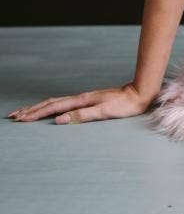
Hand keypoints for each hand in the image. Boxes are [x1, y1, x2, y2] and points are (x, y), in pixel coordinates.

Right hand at [8, 82, 152, 124]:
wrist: (140, 93)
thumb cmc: (125, 105)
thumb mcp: (104, 112)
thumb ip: (82, 116)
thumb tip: (59, 120)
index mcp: (81, 101)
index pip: (53, 107)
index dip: (35, 114)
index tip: (19, 119)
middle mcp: (80, 98)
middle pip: (50, 103)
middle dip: (31, 110)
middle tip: (14, 116)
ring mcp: (84, 98)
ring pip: (56, 102)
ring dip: (39, 107)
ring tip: (27, 112)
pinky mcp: (89, 101)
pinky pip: (64, 103)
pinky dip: (52, 106)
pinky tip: (52, 109)